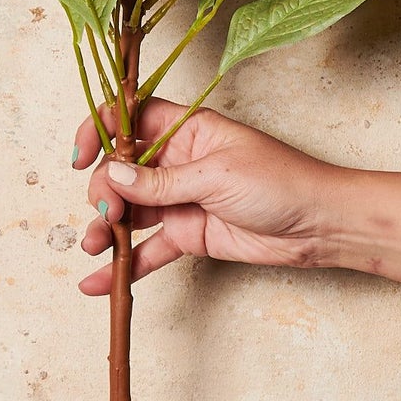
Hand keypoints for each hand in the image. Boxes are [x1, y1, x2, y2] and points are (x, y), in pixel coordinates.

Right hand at [71, 97, 348, 295]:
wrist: (318, 225)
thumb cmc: (281, 182)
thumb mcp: (215, 175)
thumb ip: (160, 182)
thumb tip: (112, 176)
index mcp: (187, 130)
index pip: (130, 119)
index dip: (101, 131)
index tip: (82, 155)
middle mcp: (178, 162)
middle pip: (122, 171)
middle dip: (104, 191)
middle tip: (106, 212)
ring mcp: (181, 200)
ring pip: (130, 212)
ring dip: (106, 229)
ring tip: (95, 246)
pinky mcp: (189, 235)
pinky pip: (149, 250)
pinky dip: (126, 265)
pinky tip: (101, 281)